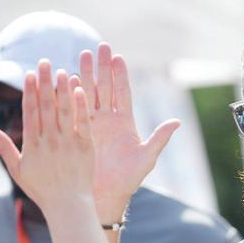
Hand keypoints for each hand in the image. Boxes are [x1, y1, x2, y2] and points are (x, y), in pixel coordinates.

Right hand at [0, 61, 94, 215]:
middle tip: (44, 62)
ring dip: (63, 89)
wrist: (68, 205)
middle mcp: (50, 140)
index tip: (29, 74)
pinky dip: (81, 106)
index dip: (30, 92)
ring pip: (64, 111)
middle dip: (45, 83)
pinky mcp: (85, 148)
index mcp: (33, 144)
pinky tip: (80, 90)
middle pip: (46, 106)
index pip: (30, 112)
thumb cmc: (43, 191)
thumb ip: (5, 150)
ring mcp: (68, 143)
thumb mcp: (19, 171)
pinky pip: (83, 123)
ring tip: (62, 71)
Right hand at [73, 43, 179, 220]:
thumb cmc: (129, 179)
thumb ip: (160, 138)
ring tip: (82, 55)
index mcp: (125, 123)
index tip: (118, 57)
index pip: (122, 93)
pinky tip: (66, 79)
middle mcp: (108, 121)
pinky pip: (73, 110)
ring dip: (85, 75)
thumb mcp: (147, 157)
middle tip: (100, 47)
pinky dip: (70, 94)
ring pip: (88, 95)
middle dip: (102, 68)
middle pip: (104, 88)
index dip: (120, 76)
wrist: (106, 195)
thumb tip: (177, 121)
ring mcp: (92, 126)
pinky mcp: (78, 133)